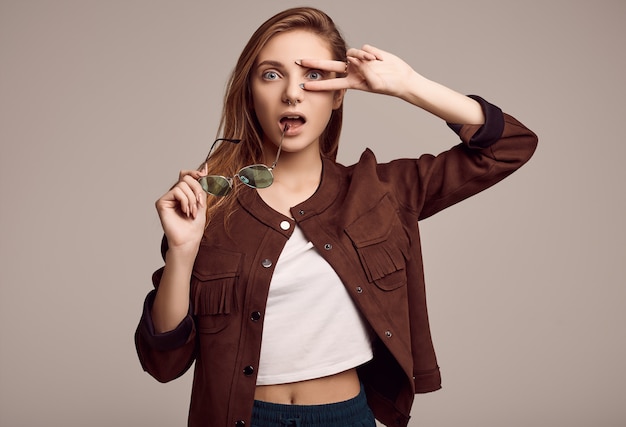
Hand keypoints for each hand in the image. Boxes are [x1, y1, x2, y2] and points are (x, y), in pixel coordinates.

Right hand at [155, 168, 207, 249]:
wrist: (189, 239)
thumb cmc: (195, 225)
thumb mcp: (202, 201)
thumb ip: (202, 185)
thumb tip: (205, 167)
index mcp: (184, 193)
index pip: (186, 174)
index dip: (195, 172)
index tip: (204, 175)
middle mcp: (174, 194)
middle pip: (186, 178)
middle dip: (197, 189)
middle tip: (200, 204)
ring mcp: (167, 198)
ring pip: (182, 184)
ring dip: (192, 199)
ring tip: (192, 212)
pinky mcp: (161, 202)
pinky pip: (176, 191)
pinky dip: (185, 201)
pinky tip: (185, 212)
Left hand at [299, 44, 417, 98]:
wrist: (401, 78)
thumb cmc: (389, 86)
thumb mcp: (375, 83)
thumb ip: (363, 71)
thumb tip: (352, 58)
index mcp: (352, 82)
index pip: (331, 83)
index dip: (318, 84)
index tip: (305, 85)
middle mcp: (352, 71)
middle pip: (330, 66)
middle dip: (315, 63)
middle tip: (300, 61)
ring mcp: (359, 61)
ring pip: (351, 52)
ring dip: (361, 56)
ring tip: (374, 61)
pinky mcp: (367, 53)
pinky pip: (364, 49)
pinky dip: (372, 53)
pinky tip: (380, 59)